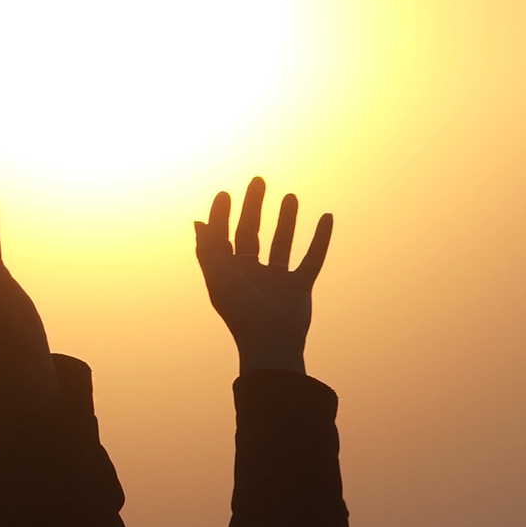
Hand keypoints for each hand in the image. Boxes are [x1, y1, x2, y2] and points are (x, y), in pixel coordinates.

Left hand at [193, 178, 330, 374]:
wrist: (271, 345)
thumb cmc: (241, 313)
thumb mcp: (219, 277)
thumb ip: (209, 249)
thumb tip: (198, 222)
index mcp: (228, 273)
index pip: (223, 236)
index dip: (222, 215)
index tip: (226, 193)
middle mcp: (251, 274)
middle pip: (251, 233)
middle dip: (254, 207)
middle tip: (258, 180)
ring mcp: (276, 280)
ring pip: (281, 242)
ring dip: (286, 219)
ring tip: (290, 195)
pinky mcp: (299, 288)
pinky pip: (312, 258)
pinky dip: (320, 238)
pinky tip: (327, 217)